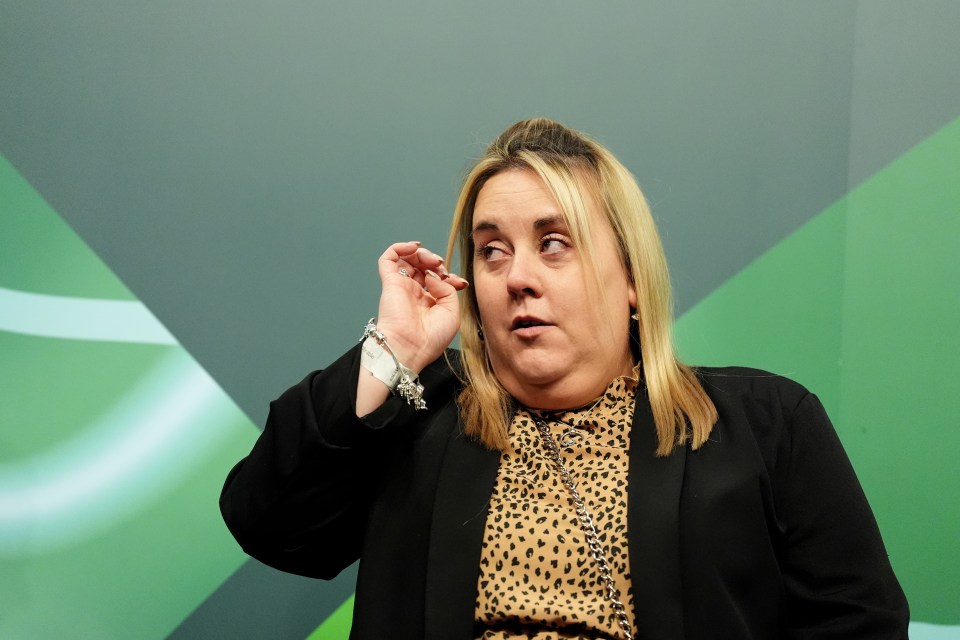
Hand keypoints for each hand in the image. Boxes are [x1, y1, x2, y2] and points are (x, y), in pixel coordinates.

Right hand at [373, 241, 468, 372]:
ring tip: (431, 260)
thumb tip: (433, 275)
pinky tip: (413, 248)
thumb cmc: (430, 338)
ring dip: (422, 253)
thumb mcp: (452, 313)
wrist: (410, 348)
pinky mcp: (389, 283)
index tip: (459, 282)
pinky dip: (399, 247)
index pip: (437, 279)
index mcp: (429, 302)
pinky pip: (388, 258)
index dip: (449, 275)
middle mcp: (414, 293)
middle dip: (435, 261)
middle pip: (423, 266)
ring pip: (408, 259)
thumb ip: (448, 290)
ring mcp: (401, 287)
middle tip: (441, 267)